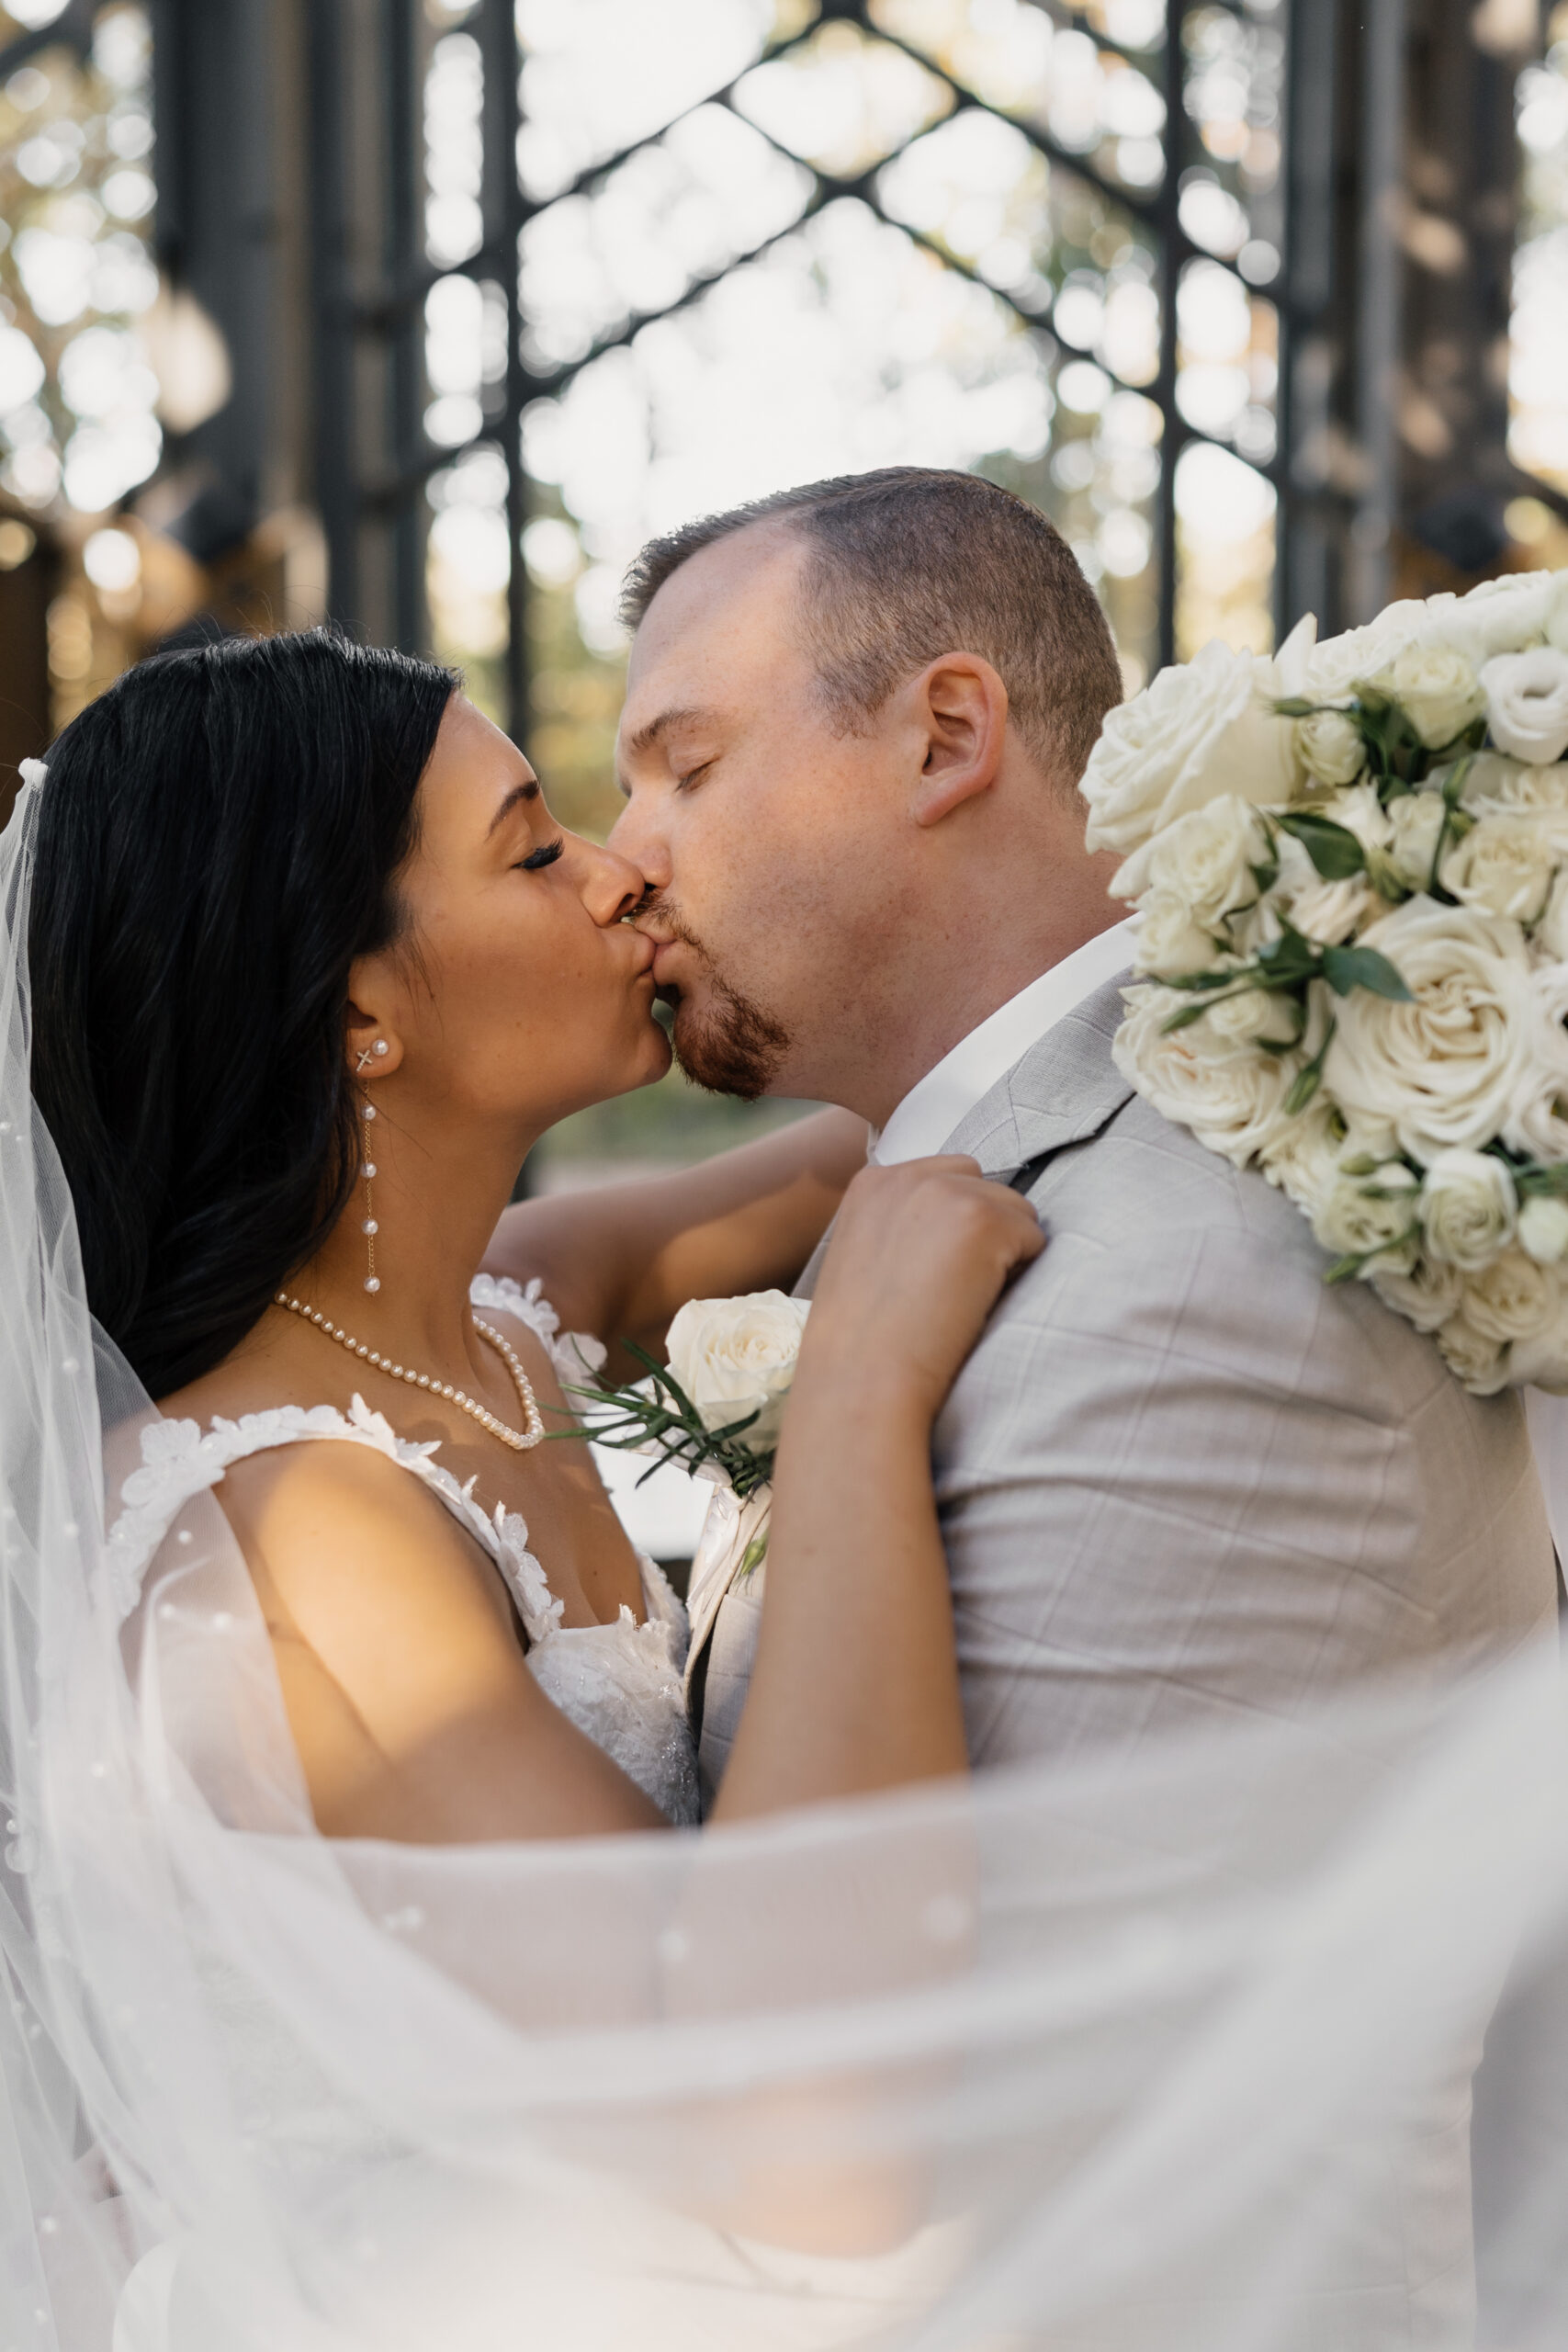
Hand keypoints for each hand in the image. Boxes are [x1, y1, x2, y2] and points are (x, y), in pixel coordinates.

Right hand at [796, 1157, 1044, 1426]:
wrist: (863, 1378)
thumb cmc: (860, 1342)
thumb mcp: (862, 1258)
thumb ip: (899, 1226)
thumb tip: (951, 1231)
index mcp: (873, 1182)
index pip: (945, 1177)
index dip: (952, 1227)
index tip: (934, 1272)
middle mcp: (909, 1175)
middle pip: (983, 1185)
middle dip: (983, 1230)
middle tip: (951, 1288)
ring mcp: (949, 1193)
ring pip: (1016, 1210)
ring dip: (1004, 1252)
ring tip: (961, 1299)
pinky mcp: (985, 1220)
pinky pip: (1034, 1239)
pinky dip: (1018, 1275)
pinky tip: (975, 1304)